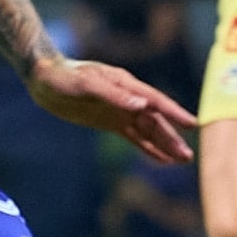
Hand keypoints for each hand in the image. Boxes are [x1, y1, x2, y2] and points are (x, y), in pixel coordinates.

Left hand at [28, 54, 194, 164]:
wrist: (44, 80)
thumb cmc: (64, 77)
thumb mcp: (87, 84)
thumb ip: (115, 96)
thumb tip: (143, 106)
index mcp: (125, 84)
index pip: (155, 101)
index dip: (174, 113)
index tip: (192, 124)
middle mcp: (128, 98)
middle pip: (156, 120)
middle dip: (172, 138)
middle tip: (188, 156)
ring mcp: (121, 110)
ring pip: (148, 130)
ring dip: (165, 144)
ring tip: (183, 160)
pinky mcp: (111, 122)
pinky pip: (135, 137)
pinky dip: (149, 147)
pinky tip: (162, 159)